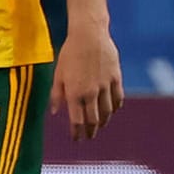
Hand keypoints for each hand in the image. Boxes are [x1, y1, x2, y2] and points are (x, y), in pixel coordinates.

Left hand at [51, 27, 122, 141]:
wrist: (89, 34)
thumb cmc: (70, 52)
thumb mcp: (58, 73)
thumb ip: (57, 94)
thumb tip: (55, 113)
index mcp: (74, 93)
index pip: (77, 121)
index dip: (77, 133)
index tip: (76, 139)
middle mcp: (90, 92)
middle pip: (93, 120)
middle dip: (90, 131)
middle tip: (88, 137)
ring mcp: (104, 86)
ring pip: (107, 112)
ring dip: (103, 122)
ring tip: (100, 126)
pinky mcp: (116, 78)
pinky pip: (118, 98)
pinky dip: (116, 107)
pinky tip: (113, 110)